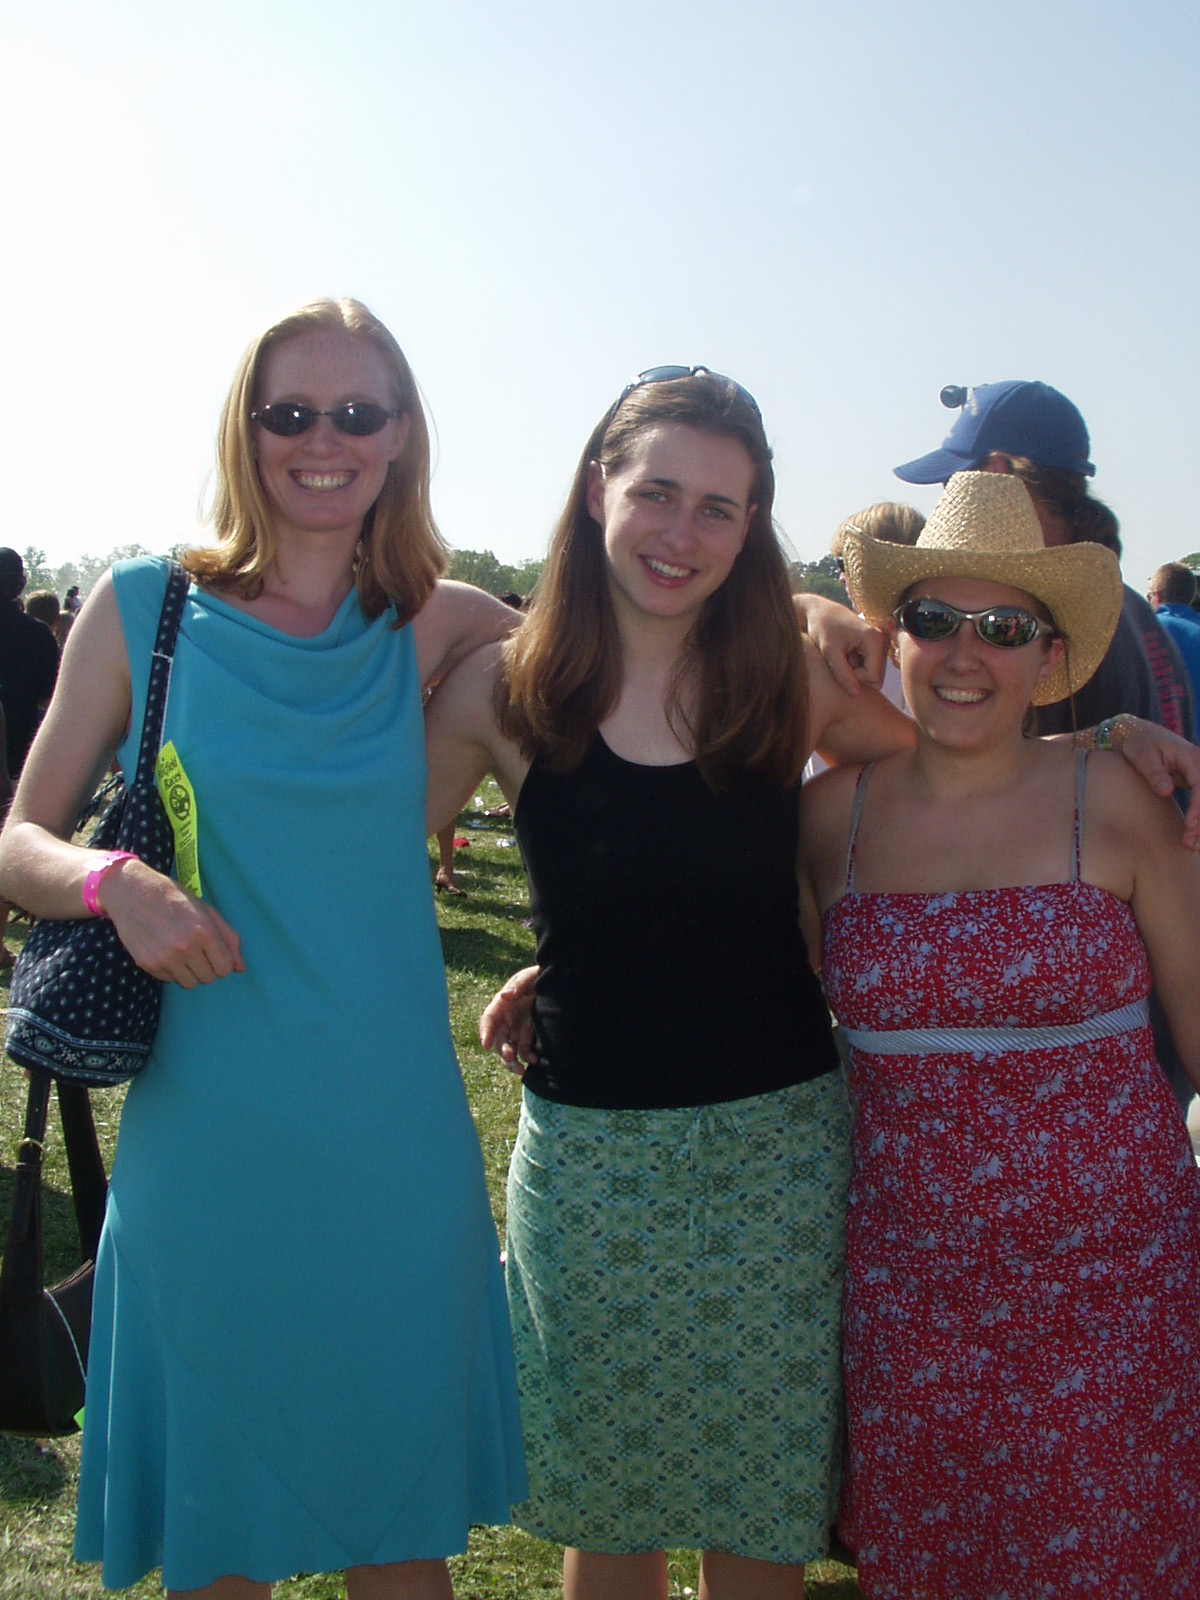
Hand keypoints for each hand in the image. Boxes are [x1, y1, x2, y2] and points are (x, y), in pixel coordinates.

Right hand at [100, 858, 244, 986]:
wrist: (132, 893)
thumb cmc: (175, 899)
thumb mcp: (207, 912)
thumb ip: (228, 939)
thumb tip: (240, 968)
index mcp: (204, 932)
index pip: (225, 968)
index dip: (222, 962)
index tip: (214, 952)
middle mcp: (185, 947)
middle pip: (208, 978)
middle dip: (206, 967)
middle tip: (196, 949)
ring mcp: (164, 957)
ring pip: (189, 983)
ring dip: (189, 971)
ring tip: (180, 951)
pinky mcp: (147, 964)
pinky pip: (169, 980)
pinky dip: (170, 970)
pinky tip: (164, 950)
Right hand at [479, 965, 539, 1073]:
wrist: (556, 983)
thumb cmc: (536, 977)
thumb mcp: (527, 977)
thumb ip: (517, 985)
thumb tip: (504, 996)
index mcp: (500, 1006)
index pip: (488, 1020)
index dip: (485, 1033)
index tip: (485, 1045)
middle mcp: (505, 1021)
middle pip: (498, 1040)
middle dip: (502, 1051)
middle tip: (510, 1057)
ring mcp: (516, 1029)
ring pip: (510, 1050)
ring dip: (513, 1062)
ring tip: (521, 1070)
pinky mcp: (529, 1036)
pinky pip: (525, 1050)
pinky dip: (528, 1057)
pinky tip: (535, 1060)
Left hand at [794, 593, 886, 693]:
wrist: (818, 611)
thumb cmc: (821, 627)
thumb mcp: (829, 651)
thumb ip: (842, 673)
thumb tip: (856, 693)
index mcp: (874, 639)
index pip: (873, 676)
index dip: (855, 679)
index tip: (838, 669)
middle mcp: (881, 640)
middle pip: (876, 677)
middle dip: (857, 677)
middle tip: (838, 665)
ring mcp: (878, 643)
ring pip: (872, 674)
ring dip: (855, 673)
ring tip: (840, 660)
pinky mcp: (872, 646)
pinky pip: (868, 667)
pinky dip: (855, 668)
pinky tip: (843, 658)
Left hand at [1118, 720, 1199, 848]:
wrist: (1142, 735)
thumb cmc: (1140, 744)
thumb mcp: (1142, 756)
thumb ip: (1154, 773)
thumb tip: (1166, 792)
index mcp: (1192, 757)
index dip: (1198, 809)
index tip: (1190, 827)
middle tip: (1188, 844)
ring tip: (1191, 846)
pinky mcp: (1198, 783)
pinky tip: (1194, 838)